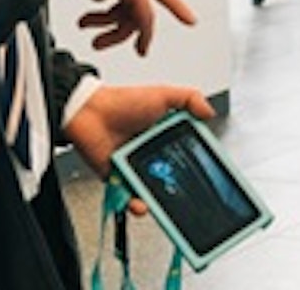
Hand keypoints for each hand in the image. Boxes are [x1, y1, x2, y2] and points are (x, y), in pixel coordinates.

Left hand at [65, 84, 215, 214]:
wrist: (89, 113)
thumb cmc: (122, 102)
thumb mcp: (163, 94)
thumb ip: (190, 99)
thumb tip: (210, 112)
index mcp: (164, 132)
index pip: (187, 149)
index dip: (197, 159)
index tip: (207, 169)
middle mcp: (152, 150)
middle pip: (172, 172)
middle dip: (180, 184)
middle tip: (188, 192)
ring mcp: (136, 165)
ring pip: (153, 188)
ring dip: (159, 199)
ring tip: (165, 204)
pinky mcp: (119, 177)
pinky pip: (129, 195)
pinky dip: (135, 203)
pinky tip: (142, 204)